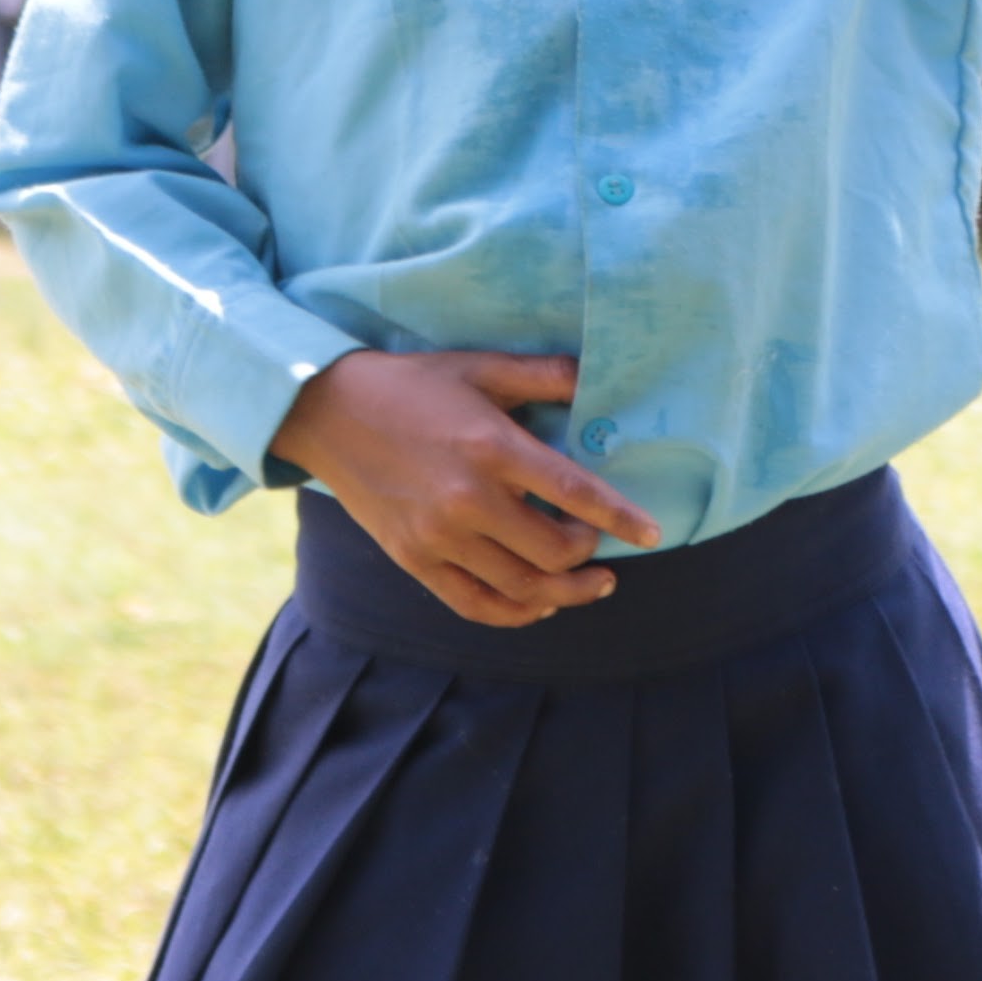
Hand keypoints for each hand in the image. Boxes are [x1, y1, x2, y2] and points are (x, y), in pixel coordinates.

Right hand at [272, 350, 660, 628]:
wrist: (328, 413)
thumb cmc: (414, 385)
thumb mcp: (481, 367)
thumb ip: (543, 375)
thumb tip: (597, 378)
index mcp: (491, 448)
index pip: (575, 492)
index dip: (620, 517)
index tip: (654, 532)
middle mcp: (467, 499)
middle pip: (553, 550)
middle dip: (590, 553)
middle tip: (606, 545)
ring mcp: (437, 536)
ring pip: (520, 586)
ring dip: (565, 592)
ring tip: (594, 584)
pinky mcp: (413, 560)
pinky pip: (474, 604)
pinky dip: (515, 612)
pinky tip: (539, 604)